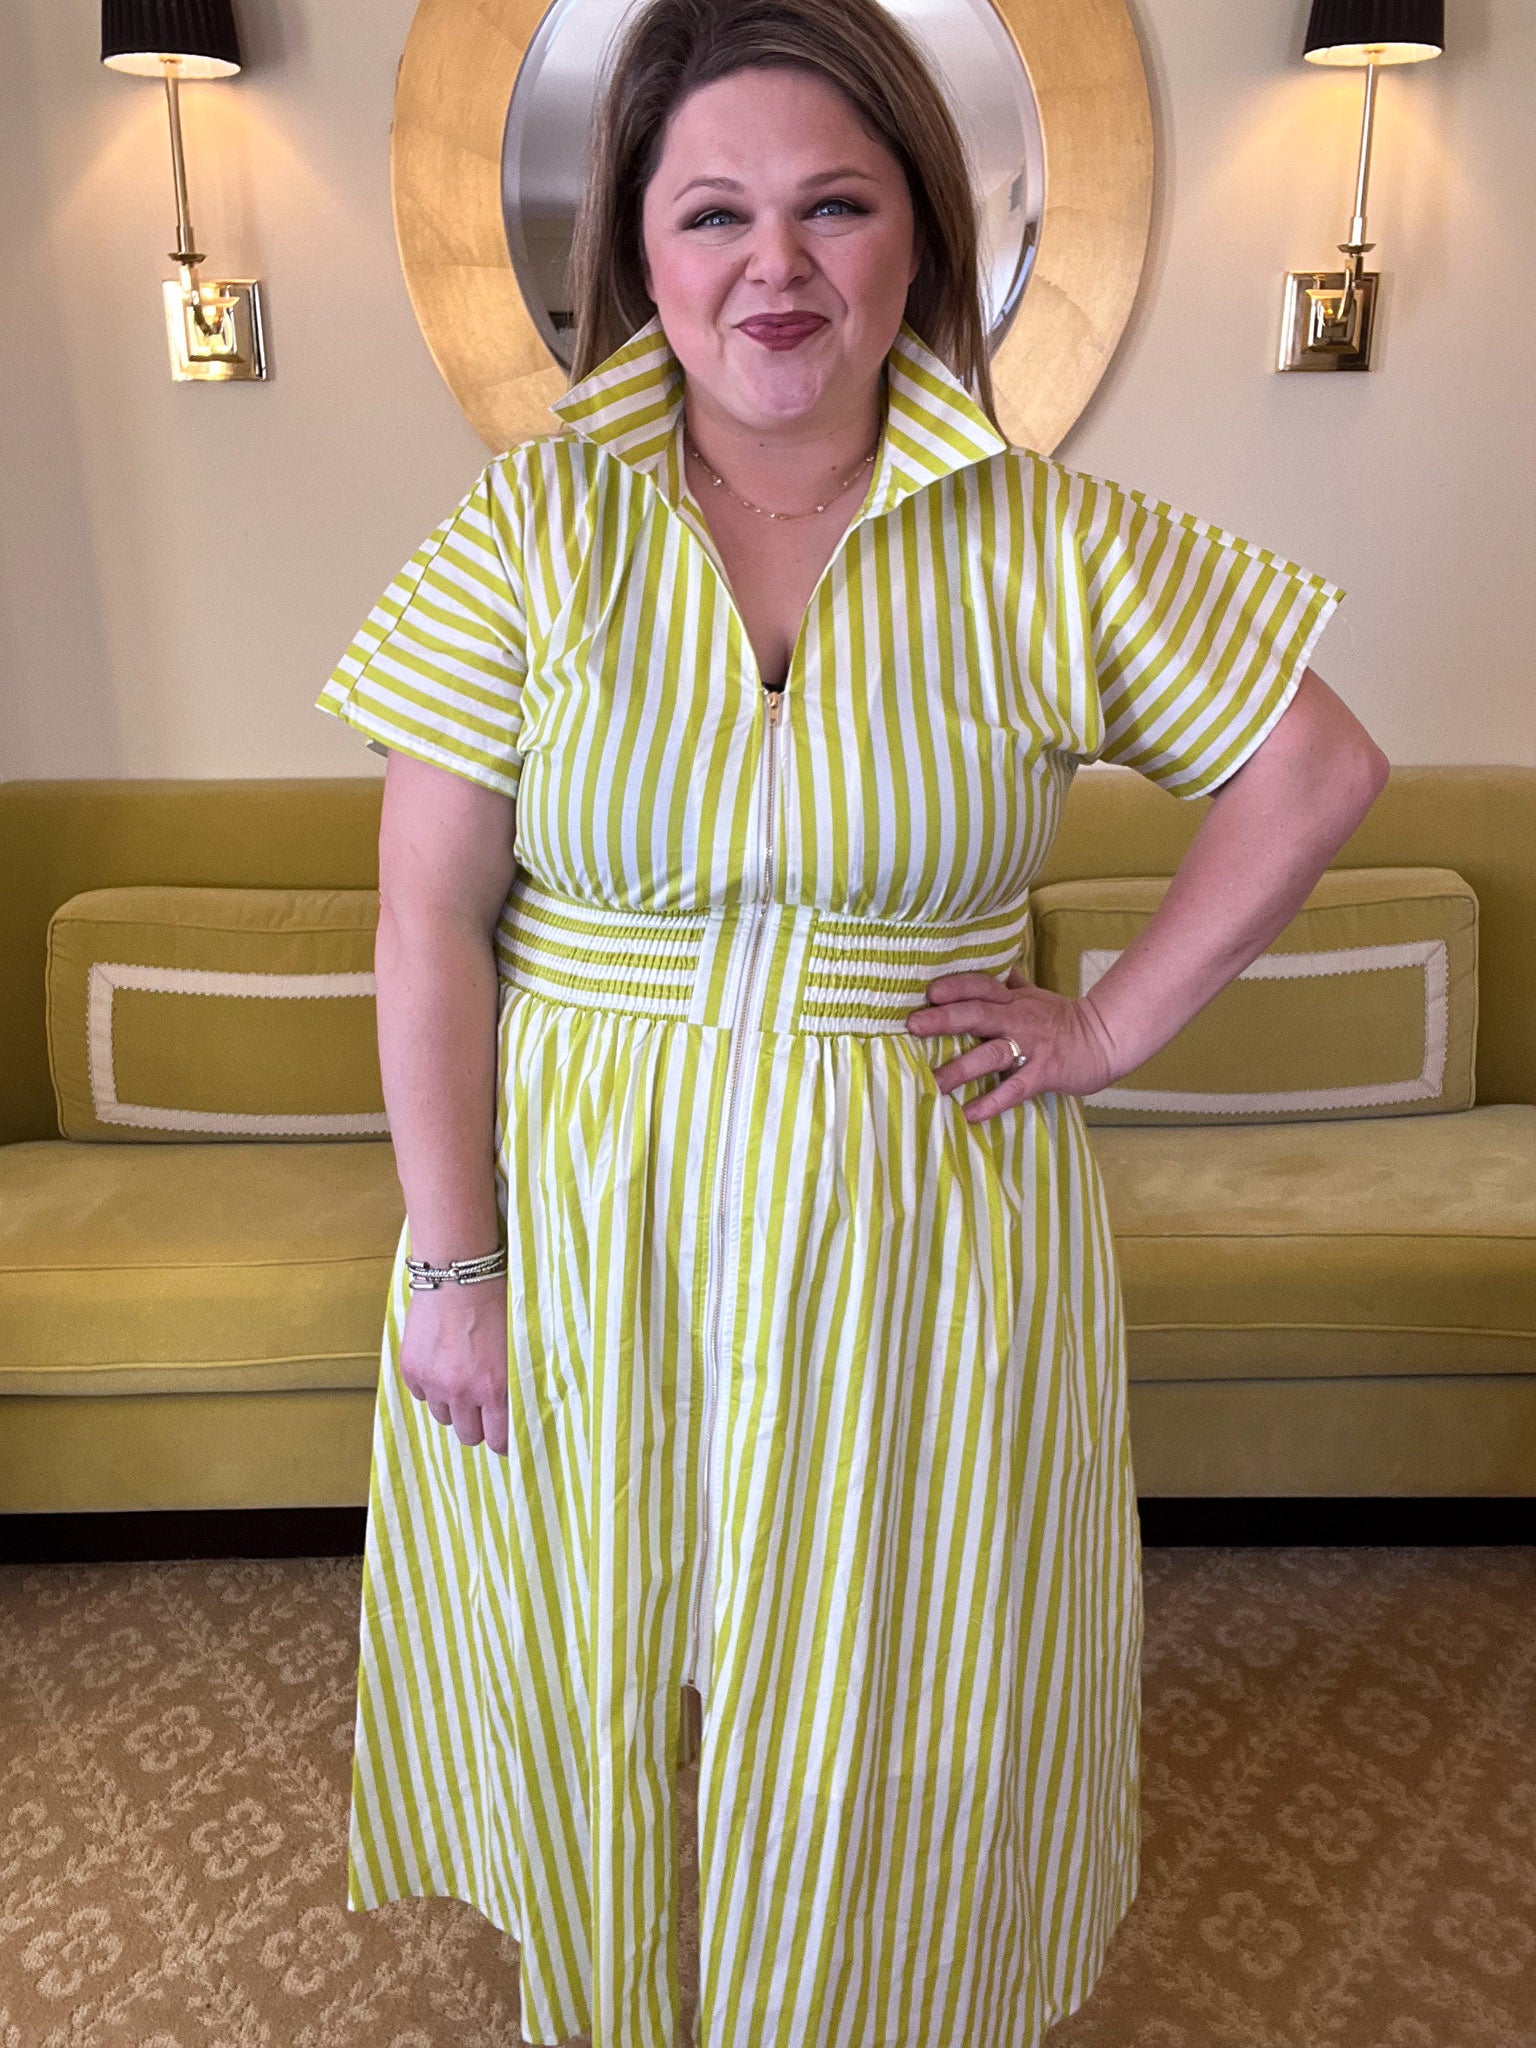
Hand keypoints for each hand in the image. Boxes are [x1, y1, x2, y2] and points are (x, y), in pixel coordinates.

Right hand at [397, 1278, 509, 1455]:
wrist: (458, 1275)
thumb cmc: (495, 1305)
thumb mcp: (516, 1347)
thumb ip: (512, 1383)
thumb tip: (512, 1412)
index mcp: (496, 1389)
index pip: (498, 1440)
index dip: (502, 1441)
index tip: (501, 1437)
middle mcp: (463, 1392)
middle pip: (468, 1436)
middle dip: (476, 1424)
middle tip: (480, 1407)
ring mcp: (434, 1383)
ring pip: (443, 1417)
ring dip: (452, 1405)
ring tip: (460, 1377)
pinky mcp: (412, 1370)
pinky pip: (422, 1395)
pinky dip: (431, 1386)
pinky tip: (441, 1362)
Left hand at [905, 971, 1120, 1122]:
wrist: (1104, 1040)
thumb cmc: (1061, 1019)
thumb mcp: (1034, 995)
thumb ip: (1009, 984)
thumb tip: (992, 967)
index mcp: (1012, 999)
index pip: (981, 986)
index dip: (957, 986)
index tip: (930, 991)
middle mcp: (1018, 1019)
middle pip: (979, 1015)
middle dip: (945, 1019)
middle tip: (914, 1025)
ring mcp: (1030, 1047)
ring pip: (991, 1054)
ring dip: (960, 1068)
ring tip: (933, 1083)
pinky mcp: (1042, 1074)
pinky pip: (1014, 1089)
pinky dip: (992, 1102)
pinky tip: (970, 1114)